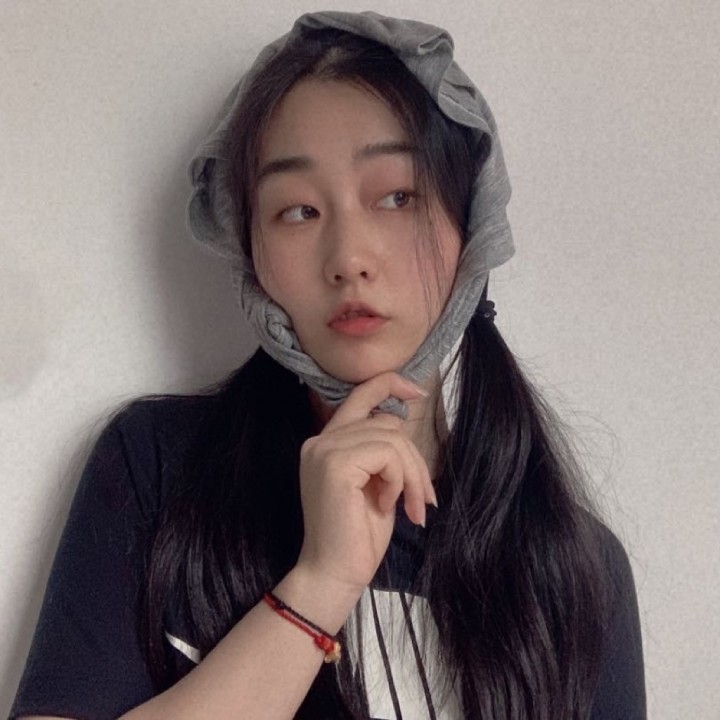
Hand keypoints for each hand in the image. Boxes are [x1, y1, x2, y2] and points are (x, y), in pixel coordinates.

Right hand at [295, 372, 436, 598]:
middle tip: (423, 498)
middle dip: (414, 460)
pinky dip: (399, 480)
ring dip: (412, 475)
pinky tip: (388, 505)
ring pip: (393, 438)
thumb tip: (403, 424)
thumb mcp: (376, 484)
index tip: (418, 392)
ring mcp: (324, 450)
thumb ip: (381, 452)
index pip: (359, 395)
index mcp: (327, 443)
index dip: (390, 383)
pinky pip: (387, 454)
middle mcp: (320, 441)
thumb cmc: (357, 536)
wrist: (334, 574)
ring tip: (411, 507)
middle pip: (388, 423)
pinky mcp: (335, 464)